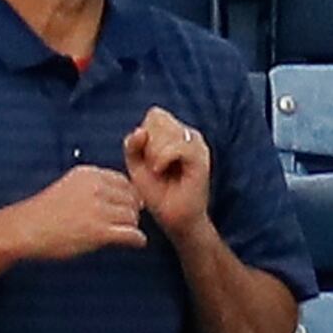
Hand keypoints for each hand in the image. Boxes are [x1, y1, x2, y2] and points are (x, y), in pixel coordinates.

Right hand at [9, 164, 149, 261]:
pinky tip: (134, 243)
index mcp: (89, 174)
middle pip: (132, 199)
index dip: (128, 196)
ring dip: (132, 226)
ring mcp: (98, 210)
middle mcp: (96, 188)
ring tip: (124, 234)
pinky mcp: (98, 231)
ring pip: (132, 217)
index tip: (125, 207)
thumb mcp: (69, 186)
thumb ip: (95, 186)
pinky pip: (131, 234)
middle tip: (125, 223)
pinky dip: (137, 240)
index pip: (125, 182)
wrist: (23, 230)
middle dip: (131, 212)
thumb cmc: (44, 212)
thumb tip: (128, 196)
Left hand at [124, 107, 211, 238]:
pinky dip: (162, 158)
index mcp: (176, 133)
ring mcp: (197, 144)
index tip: (144, 157)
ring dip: (154, 151)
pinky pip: (176, 146)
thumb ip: (132, 145)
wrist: (174, 218)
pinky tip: (160, 170)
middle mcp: (189, 135)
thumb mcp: (136, 165)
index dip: (144, 133)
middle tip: (151, 165)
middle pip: (158, 118)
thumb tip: (139, 130)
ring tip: (157, 170)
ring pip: (166, 130)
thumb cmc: (157, 193)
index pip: (155, 115)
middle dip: (148, 142)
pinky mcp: (200, 157)